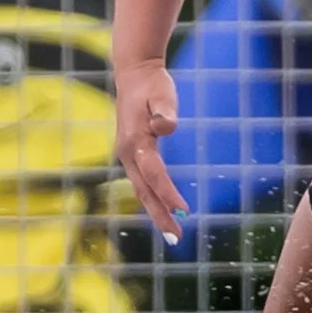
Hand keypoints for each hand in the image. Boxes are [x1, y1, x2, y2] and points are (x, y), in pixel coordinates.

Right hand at [113, 57, 188, 241]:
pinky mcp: (131, 153)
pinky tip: (163, 208)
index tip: (184, 210)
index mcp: (135, 142)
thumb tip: (166, 126)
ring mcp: (127, 154)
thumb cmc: (153, 84)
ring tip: (172, 232)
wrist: (134, 74)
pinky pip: (142, 182)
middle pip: (144, 191)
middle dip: (160, 215)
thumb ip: (165, 111)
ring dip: (155, 211)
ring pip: (141, 190)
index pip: (154, 175)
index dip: (168, 194)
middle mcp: (127, 152)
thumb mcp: (162, 93)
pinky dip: (152, 198)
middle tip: (177, 238)